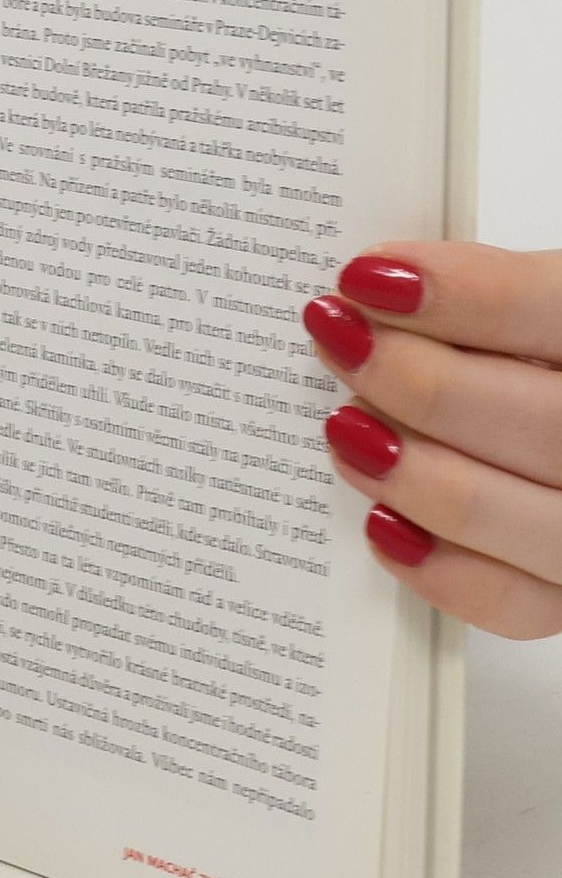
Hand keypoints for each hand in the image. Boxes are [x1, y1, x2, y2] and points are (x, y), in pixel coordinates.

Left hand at [306, 242, 561, 637]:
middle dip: (413, 377)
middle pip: (532, 421)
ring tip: (345, 426)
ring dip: (400, 465)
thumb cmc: (558, 375)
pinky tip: (383, 518)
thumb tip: (384, 283)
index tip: (368, 279)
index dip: (465, 294)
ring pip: (489, 508)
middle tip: (339, 339)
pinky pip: (500, 599)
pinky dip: (429, 560)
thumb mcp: (554, 312)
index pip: (560, 310)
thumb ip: (495, 297)